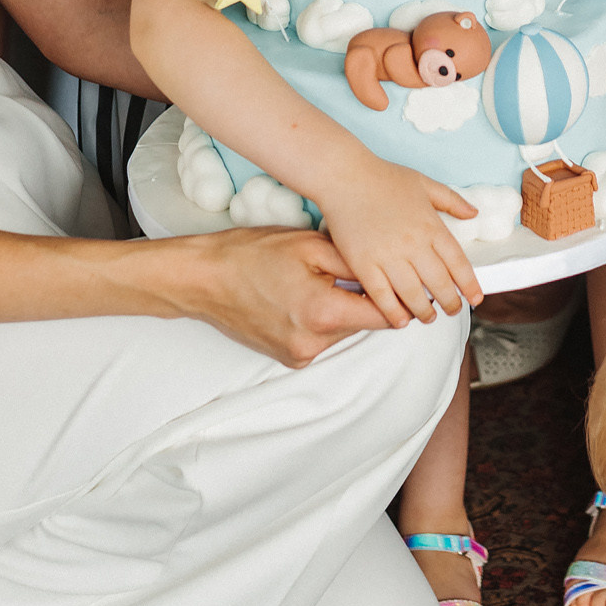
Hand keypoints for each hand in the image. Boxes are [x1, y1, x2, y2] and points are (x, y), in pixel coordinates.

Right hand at [172, 226, 395, 365]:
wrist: (204, 278)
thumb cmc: (253, 254)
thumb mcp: (311, 245)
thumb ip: (356, 264)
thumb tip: (392, 274)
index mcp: (324, 314)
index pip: (385, 316)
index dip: (397, 296)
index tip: (402, 280)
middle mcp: (314, 344)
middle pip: (363, 324)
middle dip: (364, 299)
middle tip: (347, 270)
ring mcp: (299, 356)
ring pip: (343, 332)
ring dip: (341, 309)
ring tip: (316, 281)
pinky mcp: (288, 359)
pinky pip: (322, 340)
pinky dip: (321, 320)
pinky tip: (299, 297)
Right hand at [314, 157, 484, 328]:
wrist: (344, 176)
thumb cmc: (382, 176)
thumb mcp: (424, 183)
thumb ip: (452, 200)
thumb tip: (473, 213)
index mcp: (431, 226)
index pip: (458, 263)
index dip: (469, 284)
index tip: (475, 297)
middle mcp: (413, 244)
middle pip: (439, 283)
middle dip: (450, 303)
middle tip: (452, 310)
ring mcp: (388, 256)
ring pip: (413, 295)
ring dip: (424, 311)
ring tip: (429, 318)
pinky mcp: (363, 264)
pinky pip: (382, 296)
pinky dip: (393, 312)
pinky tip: (400, 320)